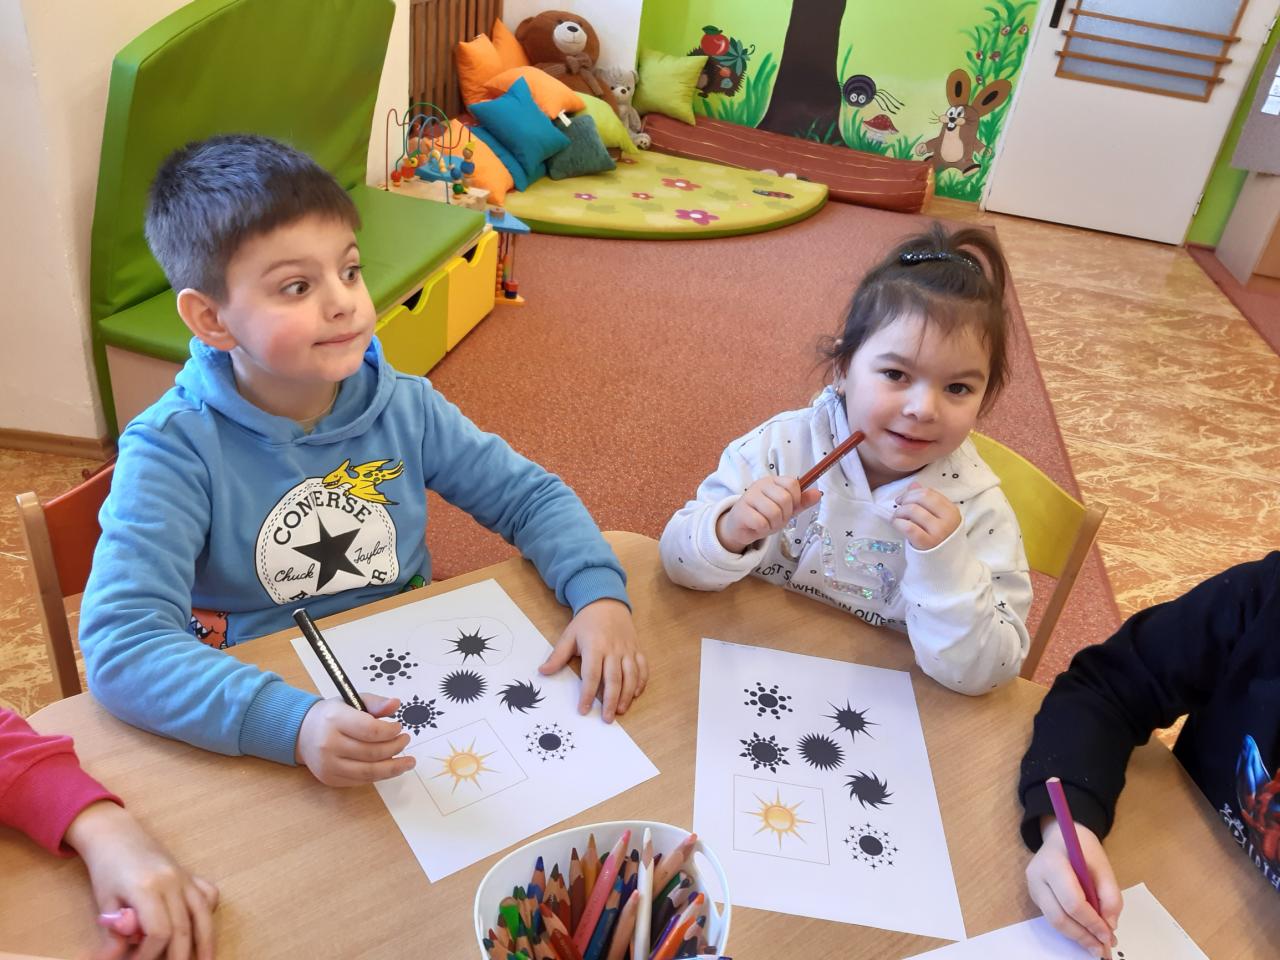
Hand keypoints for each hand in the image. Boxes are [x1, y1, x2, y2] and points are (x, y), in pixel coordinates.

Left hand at [64, 800, 218, 959]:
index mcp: (147, 888)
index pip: (159, 932)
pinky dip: (209, 913)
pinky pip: (208, 895)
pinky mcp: (190, 875)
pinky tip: (203, 928)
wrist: (117, 835)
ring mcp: (185, 877)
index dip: (149, 955)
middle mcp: (172, 882)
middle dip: (180, 956)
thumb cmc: (106, 868)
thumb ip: (114, 932)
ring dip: (206, 941)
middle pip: (184, 928)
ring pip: (203, 914)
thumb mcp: (104, 901)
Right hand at [295, 693, 414, 786]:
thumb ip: (375, 703)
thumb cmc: (331, 715)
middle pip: (372, 753)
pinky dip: (379, 775)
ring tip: (407, 762)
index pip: (370, 730)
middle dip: (395, 748)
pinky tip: (389, 768)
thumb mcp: (352, 701)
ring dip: (393, 768)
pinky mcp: (330, 778)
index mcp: (335, 719)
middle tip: (405, 740)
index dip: (390, 731)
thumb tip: (396, 704)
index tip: (399, 727)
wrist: (302, 732)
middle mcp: (329, 744)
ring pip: (369, 772)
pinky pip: (361, 780)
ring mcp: (328, 765)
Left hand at [540, 599, 646, 722]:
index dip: (587, 694)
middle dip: (610, 701)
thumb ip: (557, 656)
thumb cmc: (586, 622)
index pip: (591, 675)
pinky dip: (641, 682)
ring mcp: (627, 649)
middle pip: (613, 679)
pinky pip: (642, 667)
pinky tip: (635, 694)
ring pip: (630, 676)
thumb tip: (542, 672)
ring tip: (620, 710)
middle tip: (607, 718)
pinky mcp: (637, 648)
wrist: (607, 602)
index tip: (583, 710)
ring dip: (627, 695)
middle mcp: (613, 649)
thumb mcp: (569, 636)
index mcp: (595, 646)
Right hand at [716, 476, 820, 553]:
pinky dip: (763, 529)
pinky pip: (761, 522)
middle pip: (785, 499)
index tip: (790, 508)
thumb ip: (801, 502)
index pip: (793, 484)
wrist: (740, 527)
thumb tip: (818, 494)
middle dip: (785, 515)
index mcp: (773, 481)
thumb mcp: (786, 509)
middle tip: (777, 519)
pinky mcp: (741, 511)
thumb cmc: (764, 515)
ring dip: (774, 524)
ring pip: (774, 512)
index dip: (796, 499)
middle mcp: (760, 485)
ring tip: (767, 524)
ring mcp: (749, 496)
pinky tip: (758, 527)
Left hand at [891, 482, 960, 550]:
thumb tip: (913, 484)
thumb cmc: (938, 540)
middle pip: (921, 498)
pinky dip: (897, 522)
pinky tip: (897, 525)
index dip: (912, 493)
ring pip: (912, 510)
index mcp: (952, 511)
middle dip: (905, 499)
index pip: (929, 492)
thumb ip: (927, 501)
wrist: (943, 567)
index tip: (903, 499)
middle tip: (898, 507)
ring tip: (897, 518)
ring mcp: (938, 532)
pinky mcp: (926, 543)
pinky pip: (907, 526)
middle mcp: (947, 520)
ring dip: (899, 512)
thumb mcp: (938, 519)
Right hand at [1026, 817, 1122, 957]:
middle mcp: (1036, 877)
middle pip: (1058, 917)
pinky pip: (1054, 918)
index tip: (1109, 935)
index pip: (1071, 901)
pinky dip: (1072, 929)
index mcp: (1052, 863)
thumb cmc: (1082, 847)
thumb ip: (1110, 895)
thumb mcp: (1103, 865)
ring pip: (1054, 922)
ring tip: (1097, 945)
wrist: (1060, 835)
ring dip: (1078, 936)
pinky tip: (1087, 934)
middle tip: (1103, 948)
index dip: (1091, 922)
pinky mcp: (1036, 897)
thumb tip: (1109, 925)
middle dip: (1083, 936)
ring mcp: (1033, 888)